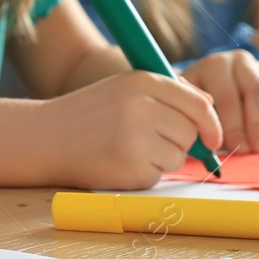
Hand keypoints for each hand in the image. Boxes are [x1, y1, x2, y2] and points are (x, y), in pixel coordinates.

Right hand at [40, 69, 222, 189]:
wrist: (45, 137)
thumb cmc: (88, 113)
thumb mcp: (124, 89)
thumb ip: (167, 93)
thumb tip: (210, 104)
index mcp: (142, 82)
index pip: (198, 104)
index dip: (211, 123)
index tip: (212, 137)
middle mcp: (141, 107)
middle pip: (190, 132)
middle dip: (178, 141)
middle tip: (146, 140)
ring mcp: (136, 139)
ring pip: (178, 156)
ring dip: (161, 159)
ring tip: (127, 148)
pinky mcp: (132, 168)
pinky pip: (159, 175)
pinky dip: (144, 174)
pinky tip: (119, 162)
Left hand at [181, 49, 258, 153]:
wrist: (208, 86)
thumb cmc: (194, 101)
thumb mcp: (187, 103)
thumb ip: (196, 112)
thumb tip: (208, 127)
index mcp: (215, 65)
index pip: (227, 96)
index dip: (232, 125)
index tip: (234, 148)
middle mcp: (240, 61)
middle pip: (256, 93)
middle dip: (255, 126)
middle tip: (254, 150)